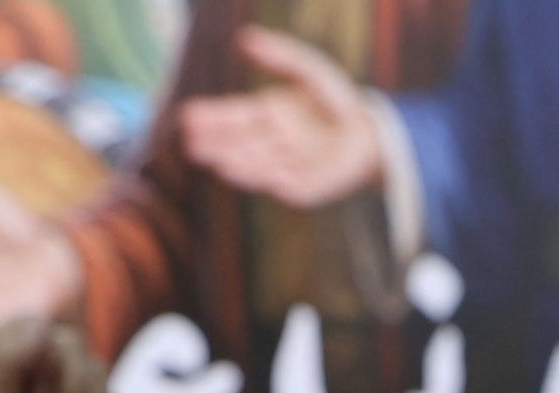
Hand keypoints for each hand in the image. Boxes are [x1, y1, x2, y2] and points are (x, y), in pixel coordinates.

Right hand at [177, 24, 393, 212]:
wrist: (369, 130)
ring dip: (242, 167)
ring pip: (263, 167)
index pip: (235, 116)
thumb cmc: (334, 99)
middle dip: (218, 146)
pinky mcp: (313, 185)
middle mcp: (273, 143)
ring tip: (220, 163)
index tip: (189, 116)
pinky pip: (298, 187)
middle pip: (242, 145)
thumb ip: (280, 54)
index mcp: (267, 115)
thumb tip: (244, 38)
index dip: (213, 117)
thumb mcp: (308, 69)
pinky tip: (271, 180)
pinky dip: (285, 185)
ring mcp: (291, 166)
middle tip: (192, 144)